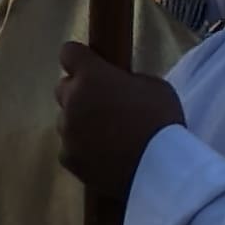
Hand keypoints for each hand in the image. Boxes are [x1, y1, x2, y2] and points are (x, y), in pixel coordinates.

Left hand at [55, 46, 183, 201]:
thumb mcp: (153, 86)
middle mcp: (72, 101)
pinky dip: (82, 151)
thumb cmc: (161, 122)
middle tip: (105, 107)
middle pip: (63, 88)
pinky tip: (103, 158)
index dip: (81, 60)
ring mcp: (68, 132)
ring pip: (66, 120)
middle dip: (80, 94)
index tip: (92, 68)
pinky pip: (70, 149)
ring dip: (80, 124)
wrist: (161, 172)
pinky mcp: (69, 160)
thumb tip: (118, 86)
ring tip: (107, 138)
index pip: (69, 52)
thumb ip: (126, 80)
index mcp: (91, 76)